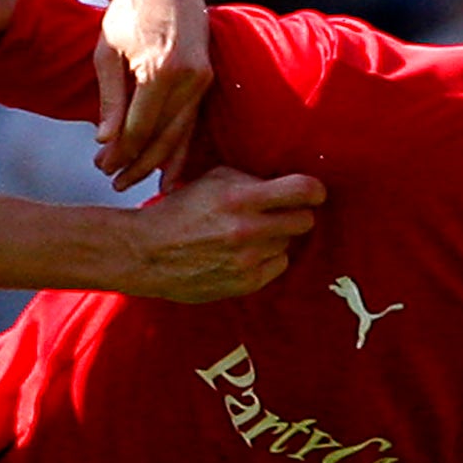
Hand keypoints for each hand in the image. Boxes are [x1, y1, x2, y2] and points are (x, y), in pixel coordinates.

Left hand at [91, 0, 210, 189]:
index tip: (102, 168)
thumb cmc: (126, 15)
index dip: (121, 152)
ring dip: (160, 162)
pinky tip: (171, 170)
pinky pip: (193, 121)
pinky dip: (181, 147)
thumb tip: (106, 140)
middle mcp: (188, 77)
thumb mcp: (107, 53)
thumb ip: (110, 98)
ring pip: (181, 133)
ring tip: (138, 183)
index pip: (139, 126)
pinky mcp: (208, 80)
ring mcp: (202, 79)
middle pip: (163, 136)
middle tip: (116, 183)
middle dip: (138, 163)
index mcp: (159, 69)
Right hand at [118, 166, 323, 301]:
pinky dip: (268, 259)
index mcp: (240, 198)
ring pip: (289, 244)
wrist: (147, 252)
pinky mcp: (246, 283)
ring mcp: (248, 260)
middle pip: (305, 220)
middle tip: (282, 213)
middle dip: (296, 214)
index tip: (315, 192)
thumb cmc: (180, 210)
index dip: (315, 190)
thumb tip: (286, 182)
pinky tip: (246, 253)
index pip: (302, 191)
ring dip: (277, 237)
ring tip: (252, 234)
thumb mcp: (212, 179)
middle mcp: (248, 230)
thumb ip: (251, 179)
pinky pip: (278, 266)